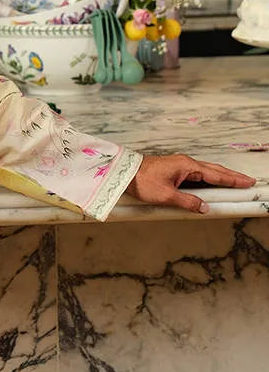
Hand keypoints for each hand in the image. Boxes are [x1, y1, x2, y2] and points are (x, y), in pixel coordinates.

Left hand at [125, 153, 255, 213]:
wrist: (124, 173)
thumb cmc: (143, 181)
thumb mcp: (166, 196)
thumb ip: (188, 202)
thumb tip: (205, 208)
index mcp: (187, 166)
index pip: (216, 174)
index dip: (232, 179)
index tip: (247, 182)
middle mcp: (186, 163)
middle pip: (215, 170)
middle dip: (232, 176)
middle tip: (247, 181)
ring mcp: (180, 165)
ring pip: (206, 171)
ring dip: (221, 176)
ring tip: (234, 181)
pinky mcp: (174, 169)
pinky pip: (197, 173)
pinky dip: (209, 177)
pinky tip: (211, 182)